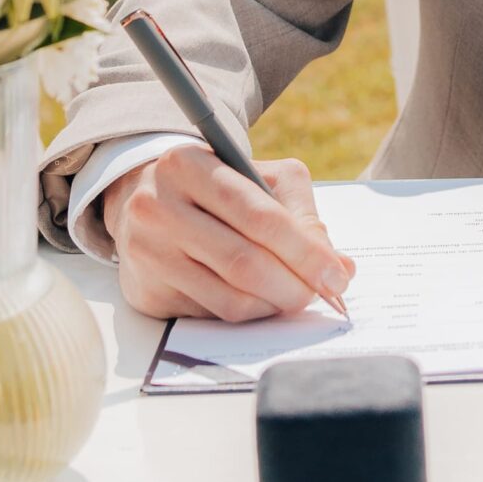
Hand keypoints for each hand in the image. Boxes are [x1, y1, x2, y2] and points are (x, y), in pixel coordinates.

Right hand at [103, 138, 357, 321]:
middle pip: (244, 263)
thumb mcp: (259, 176)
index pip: (259, 216)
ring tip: (292, 295)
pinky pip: (212, 316)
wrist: (142, 199)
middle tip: (321, 294)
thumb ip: (302, 214)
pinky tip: (257, 298)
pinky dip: (246, 314)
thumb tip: (339, 267)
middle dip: (295, 286)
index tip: (337, 275)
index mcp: (188, 165)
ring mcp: (147, 253)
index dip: (305, 251)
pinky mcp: (146, 292)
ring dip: (274, 305)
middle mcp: (157, 207)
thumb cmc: (216, 187)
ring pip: (229, 299)